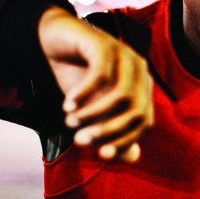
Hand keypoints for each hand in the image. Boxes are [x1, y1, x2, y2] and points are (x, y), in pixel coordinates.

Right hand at [38, 6, 153, 162]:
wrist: (54, 40)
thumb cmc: (78, 76)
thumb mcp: (94, 109)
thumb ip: (113, 132)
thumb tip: (134, 158)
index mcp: (142, 87)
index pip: (145, 122)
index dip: (126, 141)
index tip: (101, 155)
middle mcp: (139, 70)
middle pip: (136, 111)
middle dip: (108, 131)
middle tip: (79, 141)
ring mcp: (124, 54)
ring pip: (121, 95)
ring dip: (93, 114)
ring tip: (70, 121)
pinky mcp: (104, 43)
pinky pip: (101, 74)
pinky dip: (83, 94)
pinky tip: (67, 104)